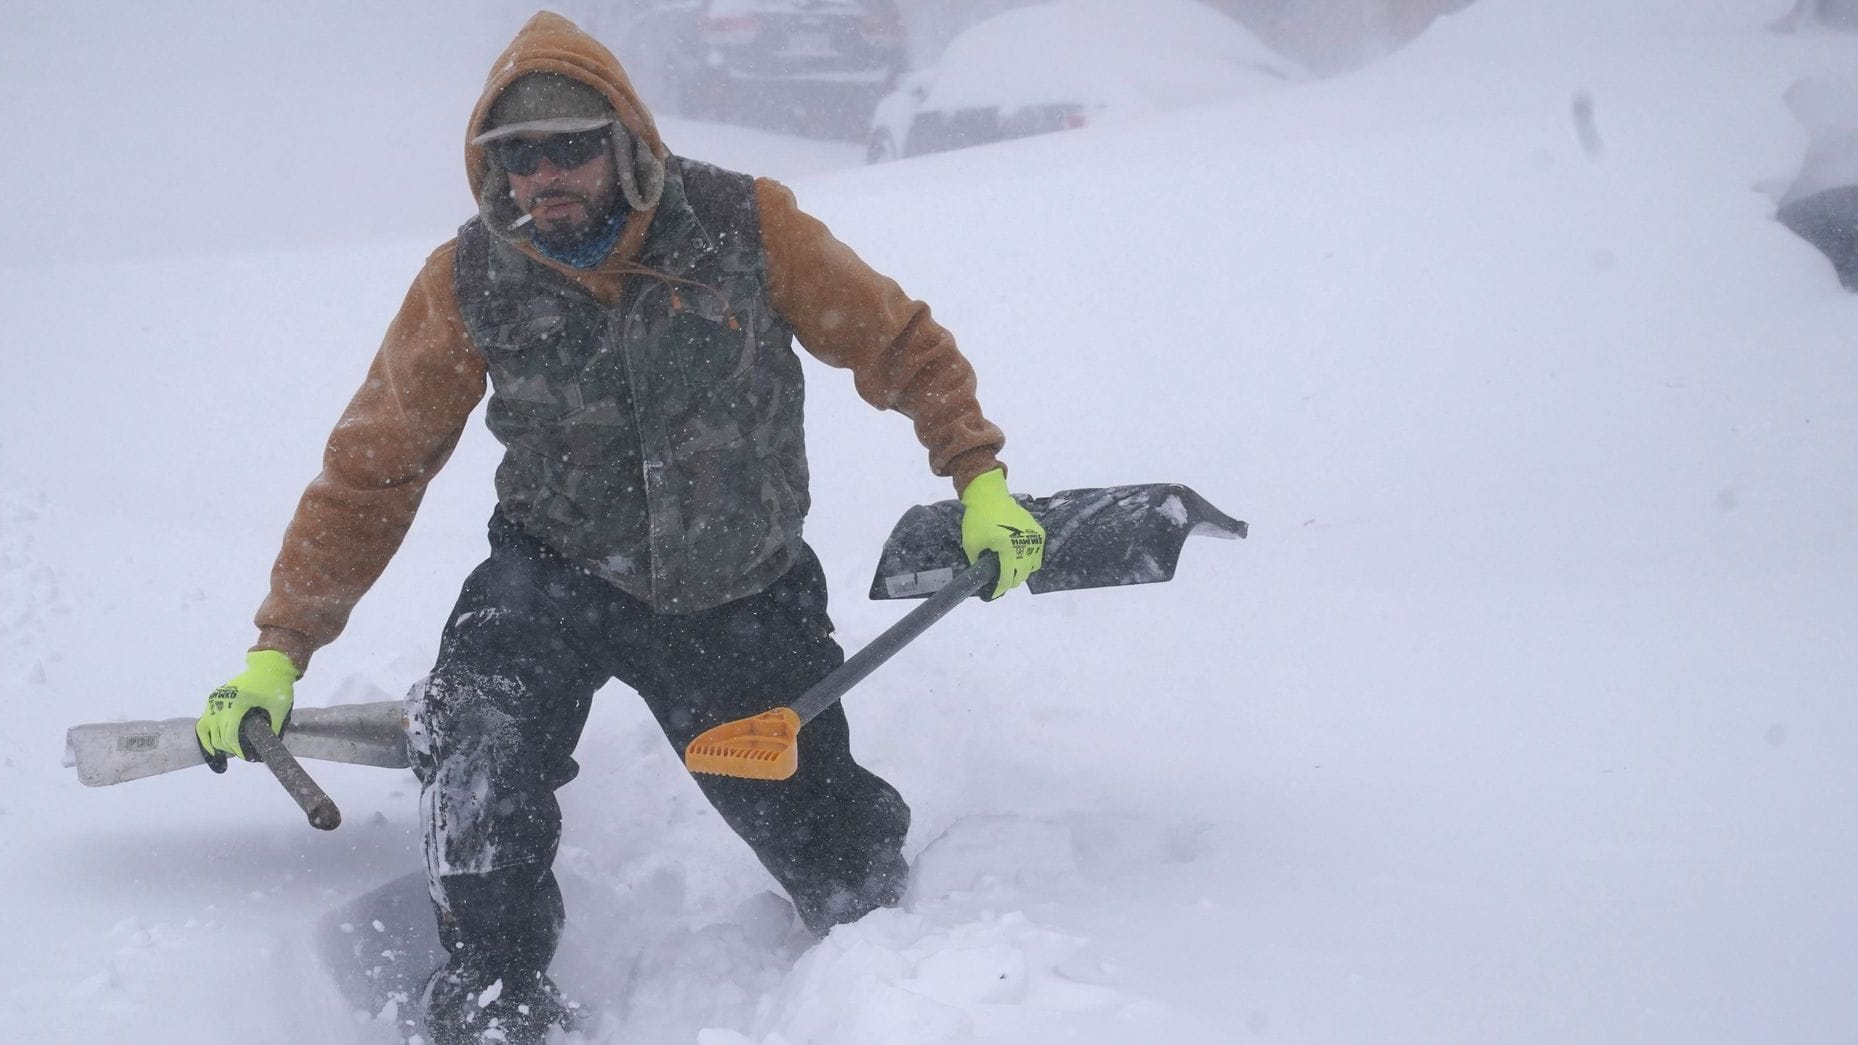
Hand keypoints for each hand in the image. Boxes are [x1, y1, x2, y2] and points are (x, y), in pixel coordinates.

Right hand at [195, 650, 298, 768]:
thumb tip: (268, 748)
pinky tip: (214, 745)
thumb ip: (274, 728)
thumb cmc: (276, 686)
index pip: (230, 735)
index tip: (247, 757)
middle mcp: (221, 702)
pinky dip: (207, 734)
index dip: (237, 750)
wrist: (268, 666)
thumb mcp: (279, 708)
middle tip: (244, 753)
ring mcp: (215, 699)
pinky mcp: (214, 698)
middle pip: (218, 736)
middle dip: (230, 748)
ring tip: (231, 750)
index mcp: (237, 704)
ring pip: (206, 730)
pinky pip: (204, 721)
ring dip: (217, 743)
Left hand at [959, 468, 1045, 598]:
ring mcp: (1034, 538)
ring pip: (1032, 566)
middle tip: (999, 581)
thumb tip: (980, 576)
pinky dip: (1029, 559)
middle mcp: (1026, 545)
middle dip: (1010, 581)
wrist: (990, 496)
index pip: (1008, 578)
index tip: (993, 595)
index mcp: (1008, 549)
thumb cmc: (978, 519)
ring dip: (1021, 571)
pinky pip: (1037, 553)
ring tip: (1009, 570)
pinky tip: (1018, 558)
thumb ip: (976, 563)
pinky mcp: (1038, 531)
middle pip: (1022, 575)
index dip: (1000, 589)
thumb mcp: (970, 544)